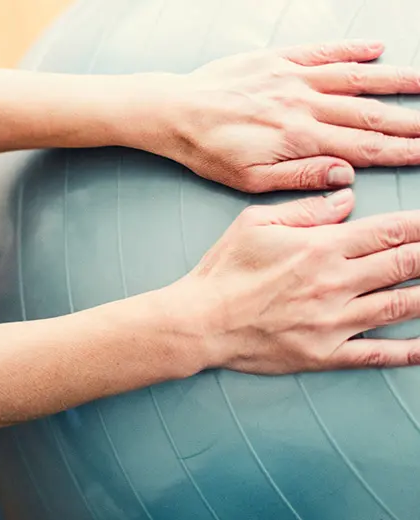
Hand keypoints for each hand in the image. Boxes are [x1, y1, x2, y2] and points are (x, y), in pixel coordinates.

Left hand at [160, 40, 419, 192]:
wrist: (175, 113)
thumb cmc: (209, 151)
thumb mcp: (251, 180)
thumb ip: (302, 177)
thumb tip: (347, 175)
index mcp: (300, 139)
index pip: (364, 148)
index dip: (401, 151)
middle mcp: (304, 105)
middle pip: (369, 114)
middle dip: (408, 122)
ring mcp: (292, 78)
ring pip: (355, 78)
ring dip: (394, 80)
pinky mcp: (277, 59)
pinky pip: (323, 51)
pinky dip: (351, 49)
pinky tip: (375, 48)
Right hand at [172, 188, 419, 373]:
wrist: (200, 321)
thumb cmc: (224, 270)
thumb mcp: (255, 222)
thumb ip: (306, 209)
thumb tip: (347, 199)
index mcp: (320, 247)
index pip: (389, 231)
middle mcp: (335, 283)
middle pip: (406, 264)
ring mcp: (334, 322)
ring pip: (402, 306)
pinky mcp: (325, 353)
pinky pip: (377, 353)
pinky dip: (411, 350)